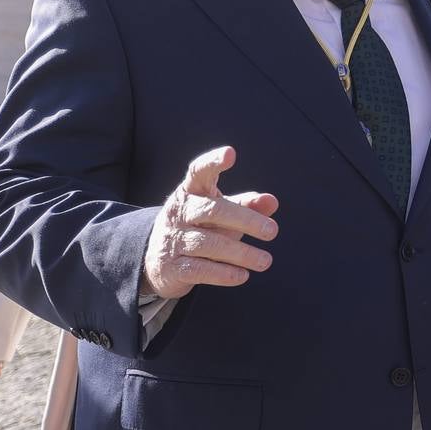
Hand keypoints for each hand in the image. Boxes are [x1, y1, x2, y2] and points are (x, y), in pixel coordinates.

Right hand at [141, 146, 279, 299]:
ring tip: (265, 261)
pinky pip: (199, 269)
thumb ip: (247, 205)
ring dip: (240, 253)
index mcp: (191, 192)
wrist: (157, 261)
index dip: (213, 162)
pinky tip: (243, 276)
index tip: (230, 154)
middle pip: (212, 210)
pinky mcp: (172, 267)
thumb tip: (272, 201)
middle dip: (245, 220)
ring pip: (208, 243)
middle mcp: (179, 212)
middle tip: (272, 231)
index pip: (198, 171)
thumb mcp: (222, 212)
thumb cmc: (200, 227)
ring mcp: (173, 239)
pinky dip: (223, 273)